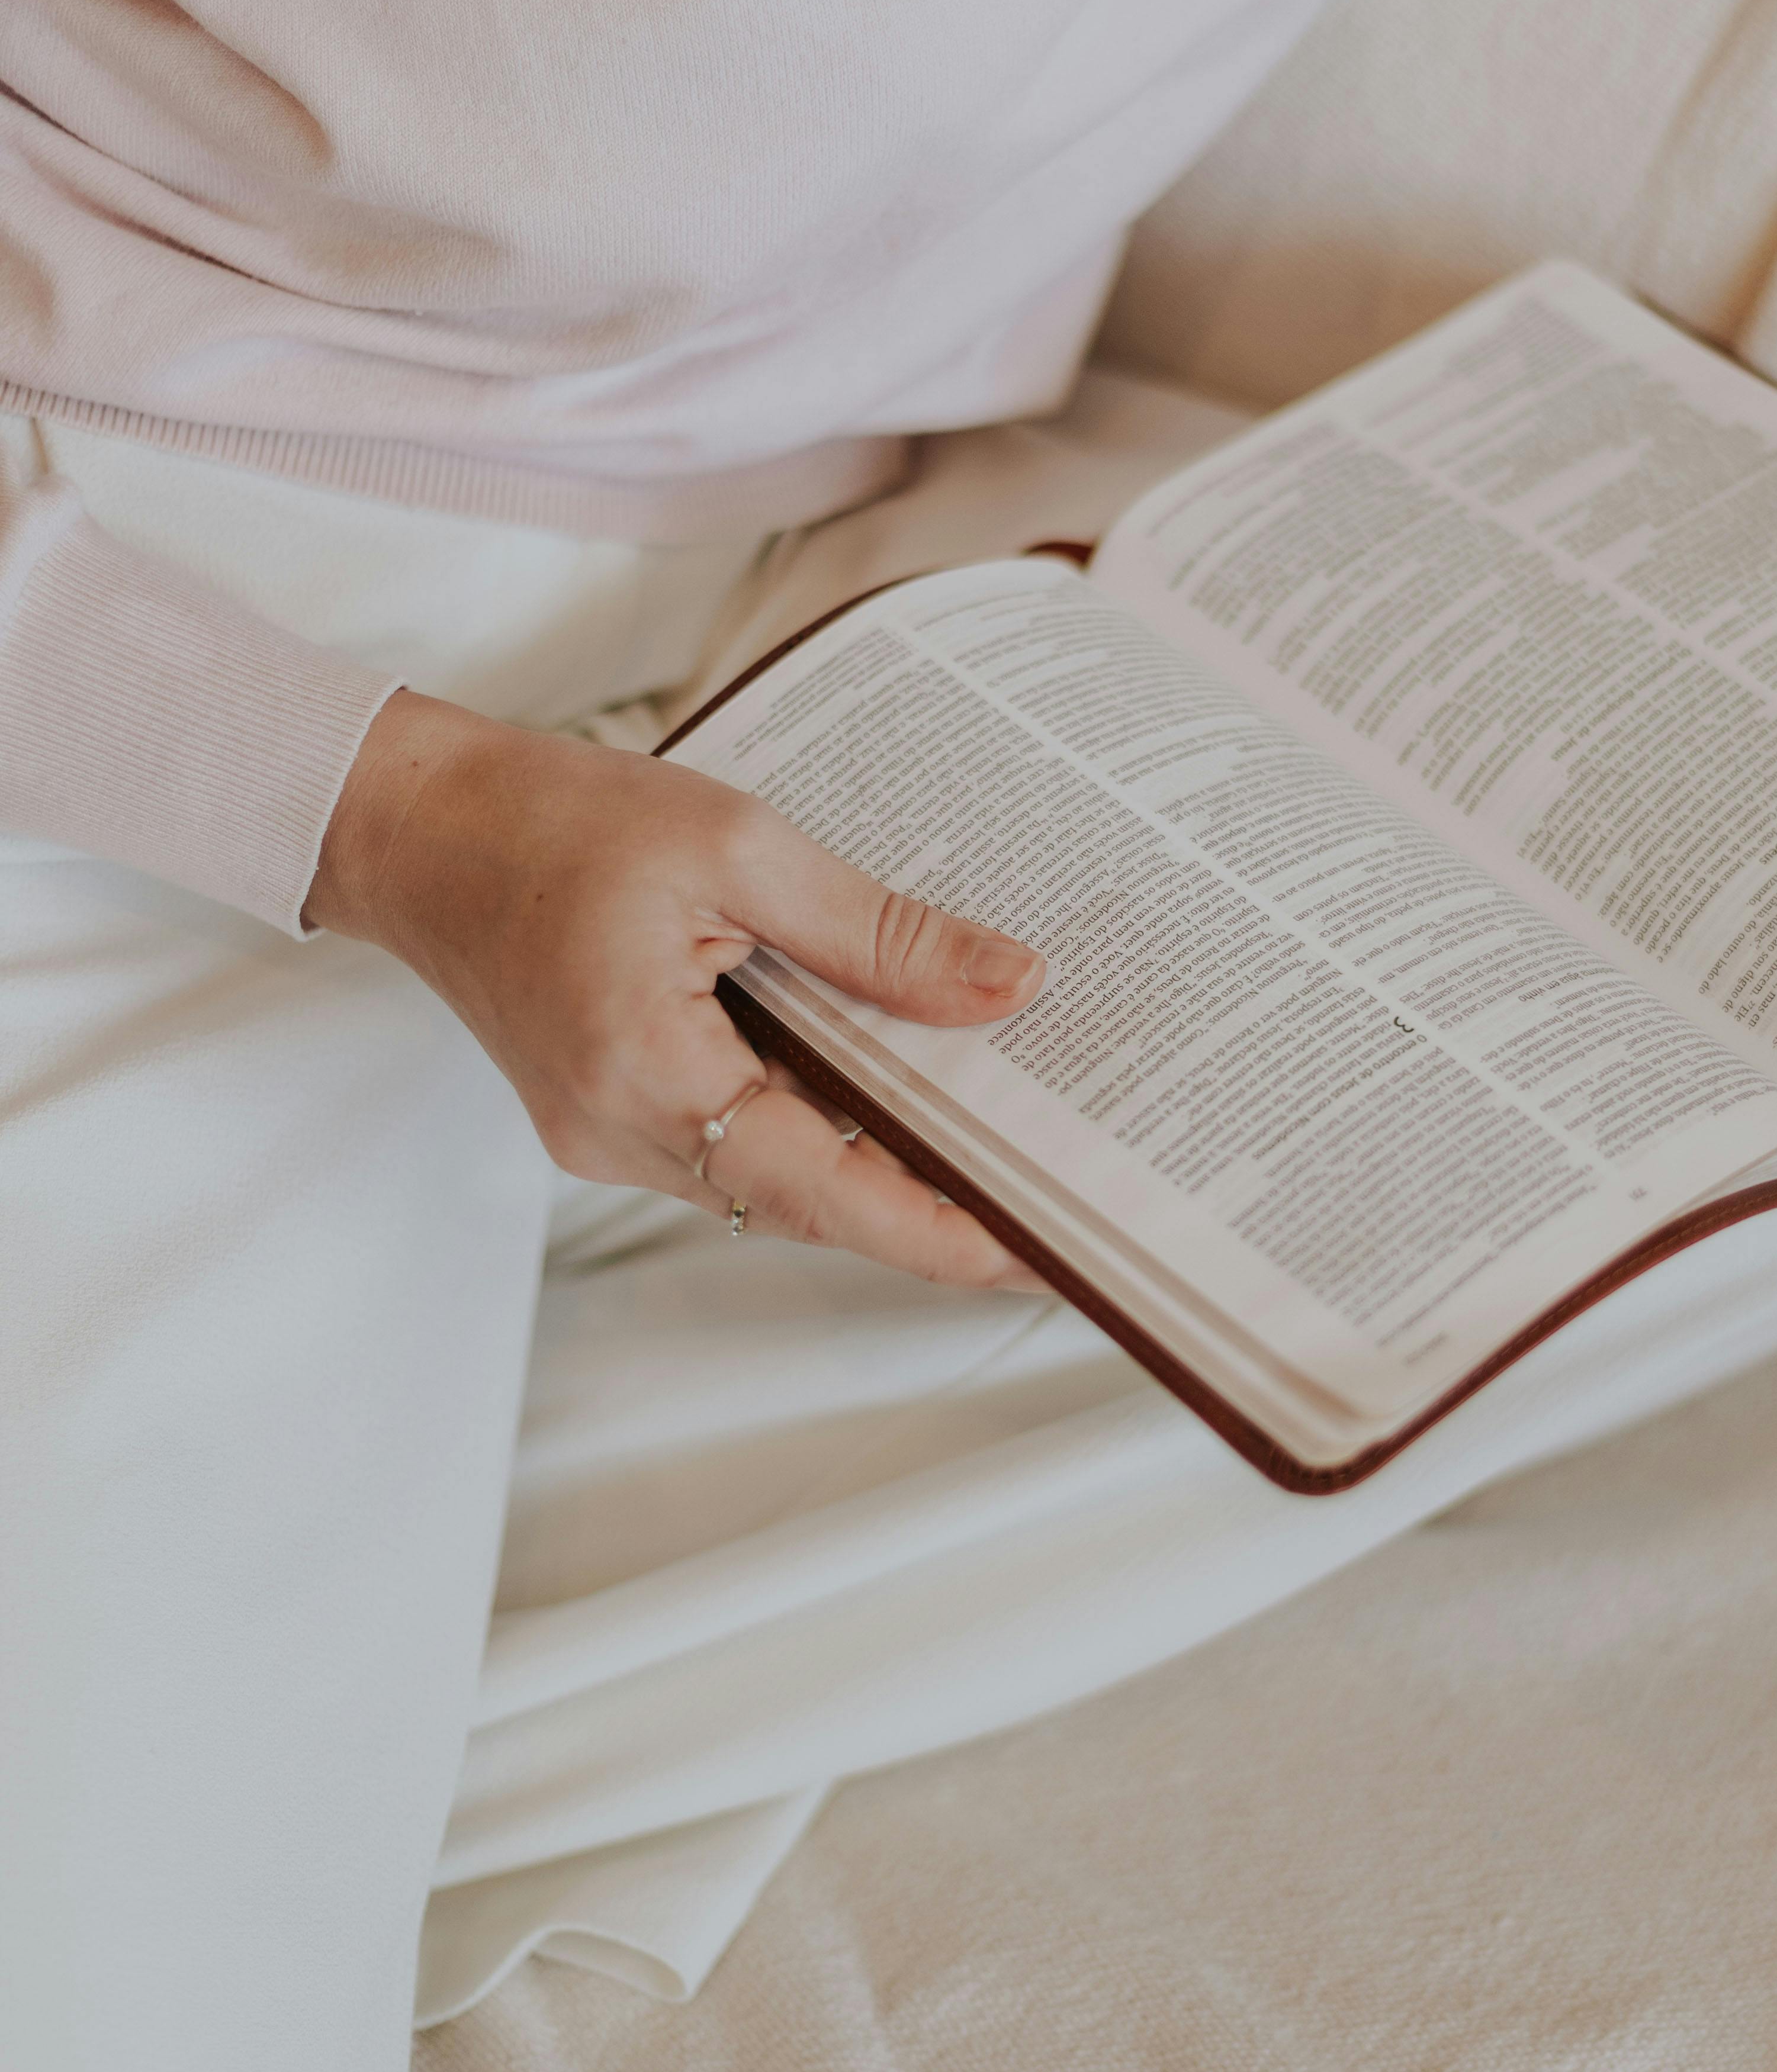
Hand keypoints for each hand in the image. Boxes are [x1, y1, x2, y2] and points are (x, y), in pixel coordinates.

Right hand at [306, 689, 1047, 1286]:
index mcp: (647, 1070)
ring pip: (777, 1182)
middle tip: (1063, 1193)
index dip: (943, 1232)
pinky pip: (737, 1143)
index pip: (827, 1191)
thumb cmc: (555, 820)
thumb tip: (1009, 987)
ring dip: (879, 1163)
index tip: (1045, 1251)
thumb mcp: (738, 844)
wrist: (418, 826)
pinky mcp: (610, 1117)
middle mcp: (622, 1133)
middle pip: (812, 1203)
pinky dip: (818, 1124)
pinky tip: (888, 1080)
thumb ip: (877, 931)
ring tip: (1003, 1134)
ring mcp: (608, 1137)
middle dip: (935, 1204)